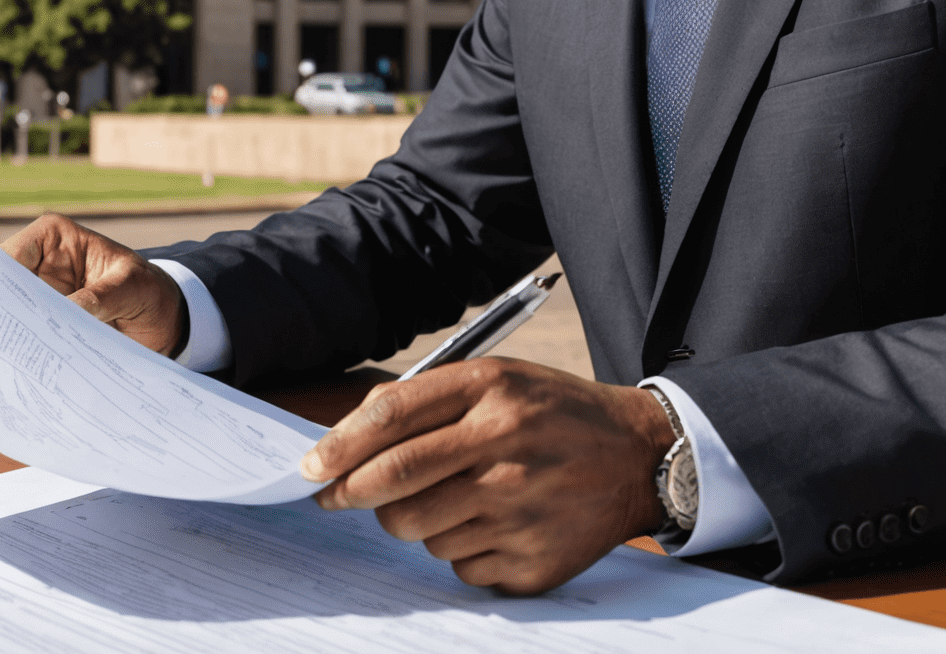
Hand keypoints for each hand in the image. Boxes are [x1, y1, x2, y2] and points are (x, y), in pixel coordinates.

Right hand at [1, 212, 188, 357]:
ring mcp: (38, 296)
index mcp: (54, 237)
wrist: (165, 322)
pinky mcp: (42, 325)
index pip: (12, 254)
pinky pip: (22, 337)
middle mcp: (38, 263)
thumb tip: (64, 314)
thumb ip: (99, 298)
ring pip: (7, 316)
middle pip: (1, 287)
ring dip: (7, 336)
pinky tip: (20, 370)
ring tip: (5, 360)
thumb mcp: (132, 288)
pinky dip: (20, 351)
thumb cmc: (150, 290)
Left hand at [299, 357, 675, 594]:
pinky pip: (460, 565)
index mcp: (491, 390)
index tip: (310, 466)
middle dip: (350, 493)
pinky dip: (461, 548)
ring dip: (416, 519)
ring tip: (454, 497)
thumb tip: (350, 435)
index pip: (393, 418)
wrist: (636, 456)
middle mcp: (504, 446)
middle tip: (334, 496)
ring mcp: (519, 509)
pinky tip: (494, 523)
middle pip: (395, 483)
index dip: (340, 445)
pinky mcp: (532, 562)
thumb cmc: (552, 412)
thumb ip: (428, 400)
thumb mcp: (498, 379)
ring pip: (420, 530)